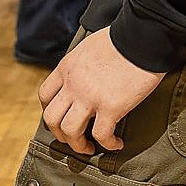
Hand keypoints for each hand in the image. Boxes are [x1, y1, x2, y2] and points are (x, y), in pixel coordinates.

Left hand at [38, 27, 164, 155]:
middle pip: (52, 118)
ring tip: (90, 148)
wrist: (140, 38)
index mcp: (66, 68)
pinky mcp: (111, 107)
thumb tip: (85, 76)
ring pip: (70, 131)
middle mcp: (73, 84)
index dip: (49, 111)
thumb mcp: (87, 47)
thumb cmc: (120, 39)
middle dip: (60, 134)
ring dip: (78, 145)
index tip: (60, 119)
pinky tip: (117, 144)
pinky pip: (102, 135)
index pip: (44, 95)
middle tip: (73, 140)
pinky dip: (108, 144)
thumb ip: (80, 65)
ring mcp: (89, 97)